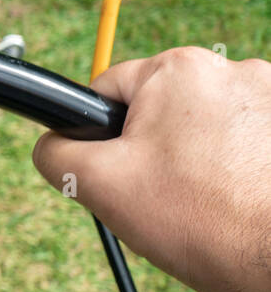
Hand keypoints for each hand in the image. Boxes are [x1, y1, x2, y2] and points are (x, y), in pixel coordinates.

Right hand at [33, 47, 270, 291]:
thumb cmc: (201, 222)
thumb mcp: (101, 186)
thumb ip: (57, 153)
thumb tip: (49, 143)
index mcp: (178, 70)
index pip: (110, 91)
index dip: (104, 138)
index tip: (125, 173)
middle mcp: (233, 70)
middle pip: (161, 110)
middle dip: (155, 150)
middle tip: (166, 194)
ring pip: (204, 127)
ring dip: (199, 157)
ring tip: (206, 200)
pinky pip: (242, 140)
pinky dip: (235, 166)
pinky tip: (236, 197)